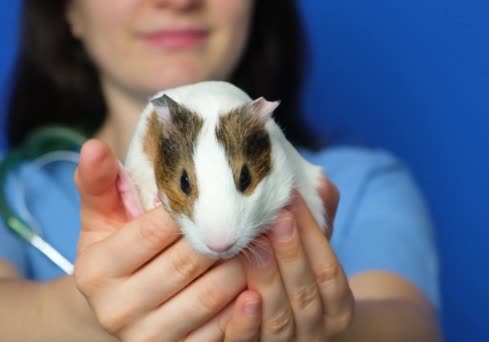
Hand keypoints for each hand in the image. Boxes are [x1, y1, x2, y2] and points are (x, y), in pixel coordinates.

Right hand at [72, 139, 261, 340]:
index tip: (219, 190)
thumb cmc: (119, 251)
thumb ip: (100, 183)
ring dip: (244, 265)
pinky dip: (245, 303)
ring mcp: (147, 337)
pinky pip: (222, 329)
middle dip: (225, 235)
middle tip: (254, 213)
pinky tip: (259, 278)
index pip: (153, 231)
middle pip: (187, 262)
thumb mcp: (102, 218)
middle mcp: (117, 309)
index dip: (191, 208)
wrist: (120, 309)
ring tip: (263, 240)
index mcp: (97, 270)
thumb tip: (93, 145)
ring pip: (211, 294)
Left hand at [238, 176, 353, 340]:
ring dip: (268, 279)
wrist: (298, 337)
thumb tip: (321, 180)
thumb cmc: (303, 286)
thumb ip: (320, 224)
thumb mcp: (317, 259)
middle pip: (306, 292)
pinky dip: (247, 323)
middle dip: (291, 252)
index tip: (292, 199)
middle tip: (275, 216)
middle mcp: (318, 331)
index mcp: (338, 307)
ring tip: (255, 246)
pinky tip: (243, 296)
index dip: (313, 235)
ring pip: (280, 317)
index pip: (329, 270)